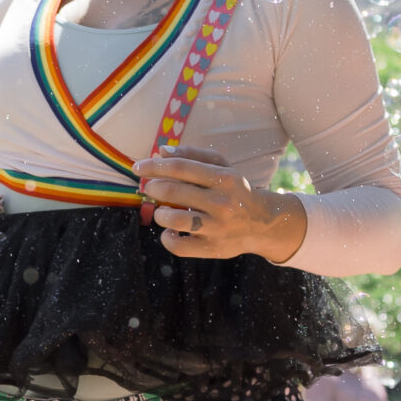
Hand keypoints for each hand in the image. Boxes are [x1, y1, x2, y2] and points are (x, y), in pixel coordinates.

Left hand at [136, 148, 306, 262]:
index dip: (154, 166)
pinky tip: (170, 231)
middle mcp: (222, 203)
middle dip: (153, 188)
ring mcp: (217, 228)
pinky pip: (179, 246)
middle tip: (149, 188)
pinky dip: (167, 238)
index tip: (138, 167)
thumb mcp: (222, 167)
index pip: (181, 168)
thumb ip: (193, 155)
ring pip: (173, 220)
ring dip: (159, 214)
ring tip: (162, 211)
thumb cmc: (234, 190)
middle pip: (173, 193)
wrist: (262, 222)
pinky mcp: (212, 248)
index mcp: (225, 179)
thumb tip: (162, 151)